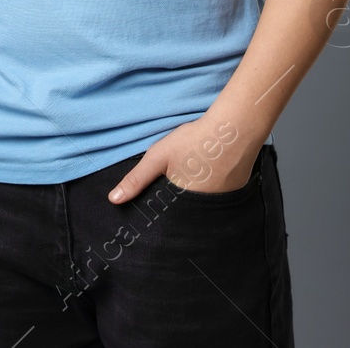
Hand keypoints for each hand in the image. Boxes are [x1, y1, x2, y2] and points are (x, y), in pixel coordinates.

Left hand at [104, 115, 255, 202]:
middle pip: (186, 213)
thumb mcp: (158, 157)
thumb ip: (136, 180)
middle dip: (177, 205)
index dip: (160, 212)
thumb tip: (113, 200)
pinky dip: (211, 190)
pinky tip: (209, 173)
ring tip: (192, 176)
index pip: (168, 219)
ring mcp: (224, 202)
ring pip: (203, 206)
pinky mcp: (236, 193)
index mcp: (184, 204)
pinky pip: (218, 198)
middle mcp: (205, 210)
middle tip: (177, 182)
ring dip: (196, 197)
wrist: (234, 129)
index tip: (155, 205)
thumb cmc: (193, 141)